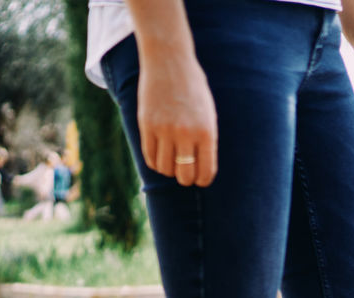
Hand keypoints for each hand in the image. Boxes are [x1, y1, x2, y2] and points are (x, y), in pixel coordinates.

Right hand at [136, 52, 217, 186]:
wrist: (168, 61)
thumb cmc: (193, 88)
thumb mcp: (207, 113)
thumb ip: (205, 139)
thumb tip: (200, 167)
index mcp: (206, 132)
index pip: (206, 171)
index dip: (203, 180)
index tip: (200, 179)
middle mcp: (185, 133)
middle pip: (184, 174)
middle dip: (186, 178)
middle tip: (185, 174)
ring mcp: (164, 129)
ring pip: (165, 168)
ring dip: (170, 170)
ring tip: (173, 163)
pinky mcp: (146, 125)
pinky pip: (149, 156)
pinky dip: (155, 162)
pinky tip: (160, 157)